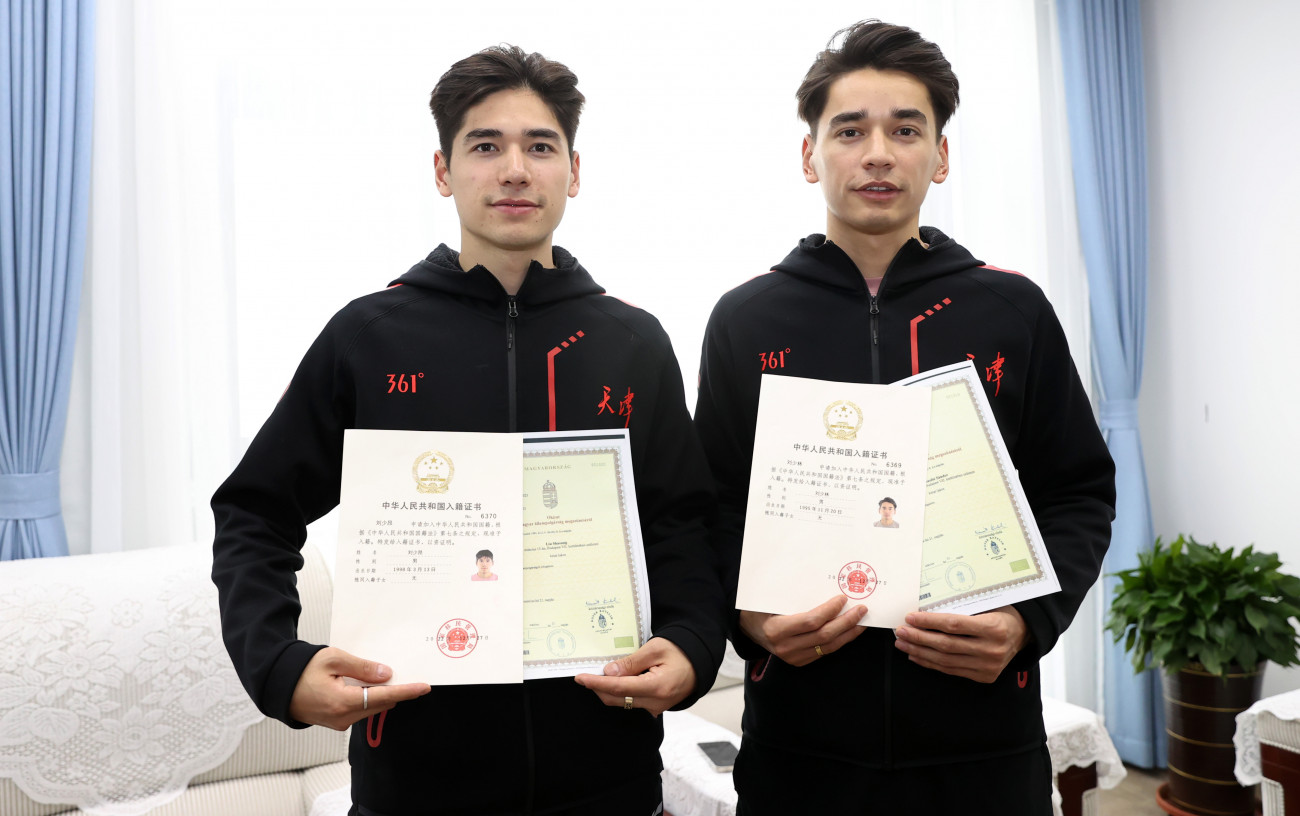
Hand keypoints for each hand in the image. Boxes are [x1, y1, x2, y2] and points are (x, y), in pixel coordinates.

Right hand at [288, 647, 431, 729]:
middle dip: (394, 690)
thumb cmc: (302, 669)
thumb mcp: (333, 659)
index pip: (384, 697)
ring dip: (379, 694)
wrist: (277, 686)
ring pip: (371, 708)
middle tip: (404, 673)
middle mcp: (343, 718)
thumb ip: (362, 667)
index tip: (424, 687)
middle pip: (380, 704)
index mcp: (343, 702)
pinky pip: (360, 710)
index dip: (406, 692)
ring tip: (379, 675)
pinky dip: (367, 698)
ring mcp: (339, 723)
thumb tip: (386, 674)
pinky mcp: (336, 722)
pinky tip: (363, 684)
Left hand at [573, 637, 696, 716]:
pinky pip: (631, 702)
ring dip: (608, 690)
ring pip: (622, 702)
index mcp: (657, 686)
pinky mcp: (654, 708)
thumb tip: (609, 673)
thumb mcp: (655, 649)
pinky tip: (617, 679)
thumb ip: (631, 662)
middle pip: (617, 698)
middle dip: (598, 687)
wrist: (699, 663)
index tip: (580, 678)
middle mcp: (656, 702)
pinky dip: (620, 692)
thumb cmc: (680, 652)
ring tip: (600, 674)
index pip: (619, 688)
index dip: (597, 683)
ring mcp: (655, 708)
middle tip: (586, 674)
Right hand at [739, 595, 866, 667]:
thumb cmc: (760, 610)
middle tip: (861, 609)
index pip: (810, 621)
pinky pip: (825, 652)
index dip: (829, 610)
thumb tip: (821, 583)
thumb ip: (791, 595)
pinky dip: (840, 641)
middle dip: (846, 622)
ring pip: (828, 647)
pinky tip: (849, 631)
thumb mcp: (769, 599)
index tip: (842, 599)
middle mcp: (785, 646)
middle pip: (824, 636)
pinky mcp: (800, 662)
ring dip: (848, 633)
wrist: (748, 629)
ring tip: (861, 621)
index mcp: (776, 629)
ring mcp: (793, 657)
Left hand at [893, 605, 1029, 682]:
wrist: (1023, 635)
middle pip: (946, 645)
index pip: (953, 625)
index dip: (929, 622)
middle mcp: (991, 649)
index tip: (910, 617)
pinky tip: (917, 656)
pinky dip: (931, 664)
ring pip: (946, 661)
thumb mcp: (987, 604)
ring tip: (904, 644)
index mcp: (993, 628)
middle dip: (919, 638)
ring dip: (920, 653)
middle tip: (901, 632)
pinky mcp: (984, 676)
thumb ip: (962, 608)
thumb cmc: (1001, 614)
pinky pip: (952, 670)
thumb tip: (925, 608)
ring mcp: (988, 666)